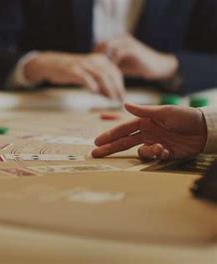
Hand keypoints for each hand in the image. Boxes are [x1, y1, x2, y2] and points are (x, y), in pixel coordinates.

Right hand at [24, 52, 124, 100]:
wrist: (50, 63)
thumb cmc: (70, 70)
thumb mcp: (87, 73)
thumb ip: (98, 82)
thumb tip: (109, 94)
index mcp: (99, 60)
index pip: (115, 72)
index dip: (121, 85)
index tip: (123, 97)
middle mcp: (93, 60)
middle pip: (110, 74)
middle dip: (117, 88)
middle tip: (120, 101)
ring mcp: (82, 64)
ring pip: (100, 75)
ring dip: (108, 88)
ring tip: (111, 100)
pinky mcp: (72, 69)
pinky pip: (84, 76)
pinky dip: (91, 83)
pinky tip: (95, 92)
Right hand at [92, 103, 206, 160]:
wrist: (206, 129)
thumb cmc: (186, 116)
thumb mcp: (164, 112)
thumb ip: (143, 111)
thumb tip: (125, 104)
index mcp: (145, 122)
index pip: (123, 130)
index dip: (109, 136)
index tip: (97, 142)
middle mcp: (147, 133)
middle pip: (124, 142)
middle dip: (109, 148)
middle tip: (95, 154)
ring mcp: (155, 143)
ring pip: (140, 152)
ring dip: (147, 152)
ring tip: (159, 148)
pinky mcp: (165, 153)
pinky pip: (155, 157)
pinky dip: (159, 155)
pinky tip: (167, 150)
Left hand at [94, 34, 177, 80]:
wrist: (157, 66)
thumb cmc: (136, 66)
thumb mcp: (119, 65)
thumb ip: (107, 65)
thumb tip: (93, 72)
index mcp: (117, 40)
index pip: (99, 45)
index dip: (93, 56)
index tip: (90, 68)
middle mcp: (121, 38)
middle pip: (101, 44)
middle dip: (96, 57)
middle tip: (93, 70)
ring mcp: (127, 42)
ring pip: (108, 47)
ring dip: (103, 60)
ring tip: (100, 71)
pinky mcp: (133, 48)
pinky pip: (118, 53)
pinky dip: (112, 62)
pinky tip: (111, 72)